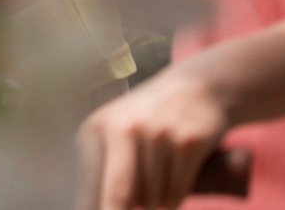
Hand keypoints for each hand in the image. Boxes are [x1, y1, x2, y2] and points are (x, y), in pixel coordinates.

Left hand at [75, 63, 231, 209]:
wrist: (196, 87)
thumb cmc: (149, 121)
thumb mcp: (115, 134)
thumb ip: (102, 171)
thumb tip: (88, 207)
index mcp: (95, 130)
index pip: (89, 186)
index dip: (100, 206)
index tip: (107, 208)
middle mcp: (122, 128)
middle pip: (118, 196)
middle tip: (138, 207)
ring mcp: (155, 134)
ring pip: (152, 199)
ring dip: (157, 203)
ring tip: (159, 182)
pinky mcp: (187, 142)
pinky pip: (176, 192)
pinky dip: (175, 198)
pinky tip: (176, 185)